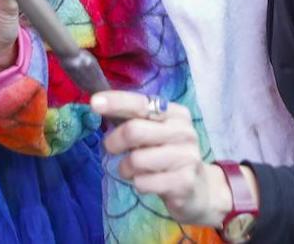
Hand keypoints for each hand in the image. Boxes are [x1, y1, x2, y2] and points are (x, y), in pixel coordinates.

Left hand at [91, 91, 233, 228]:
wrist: (199, 190)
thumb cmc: (169, 156)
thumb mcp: (156, 133)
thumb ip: (134, 119)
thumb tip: (100, 104)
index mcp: (176, 113)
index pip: (141, 102)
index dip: (116, 102)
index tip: (94, 102)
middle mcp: (184, 131)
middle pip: (134, 131)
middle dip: (114, 142)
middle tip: (111, 149)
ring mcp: (186, 157)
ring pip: (136, 160)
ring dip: (125, 168)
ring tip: (133, 170)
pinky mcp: (184, 182)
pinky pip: (143, 182)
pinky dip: (137, 184)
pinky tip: (148, 183)